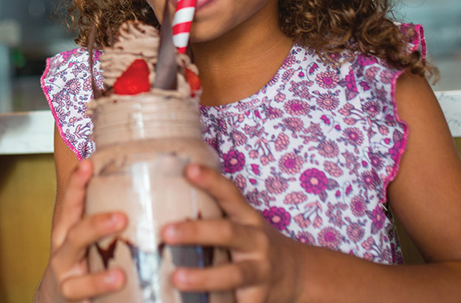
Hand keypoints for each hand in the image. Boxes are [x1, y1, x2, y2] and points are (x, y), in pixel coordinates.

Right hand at [37, 160, 126, 301]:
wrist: (55, 299)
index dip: (77, 183)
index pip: (71, 203)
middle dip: (97, 226)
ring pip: (78, 279)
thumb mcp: (86, 236)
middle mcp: (63, 252)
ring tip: (119, 275)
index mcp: (68, 230)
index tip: (88, 163)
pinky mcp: (73, 300)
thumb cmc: (79, 260)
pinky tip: (118, 285)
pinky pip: (85, 298)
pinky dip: (100, 291)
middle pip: (75, 235)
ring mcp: (66, 279)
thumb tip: (139, 180)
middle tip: (122, 218)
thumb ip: (103, 214)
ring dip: (99, 278)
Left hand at [162, 164, 302, 302]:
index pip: (230, 194)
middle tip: (166, 231)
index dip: (211, 180)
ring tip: (177, 278)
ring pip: (234, 274)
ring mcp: (260, 271)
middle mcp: (256, 241)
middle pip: (227, 233)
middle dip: (196, 232)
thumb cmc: (255, 244)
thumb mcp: (243, 223)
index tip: (189, 169)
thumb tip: (161, 200)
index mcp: (248, 218)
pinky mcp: (260, 299)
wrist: (300, 275)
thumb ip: (213, 215)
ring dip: (204, 277)